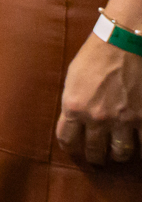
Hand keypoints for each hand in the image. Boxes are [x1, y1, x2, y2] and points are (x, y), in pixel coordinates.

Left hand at [55, 27, 141, 167]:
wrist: (123, 43)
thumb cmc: (95, 55)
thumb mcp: (73, 78)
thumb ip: (74, 101)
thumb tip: (74, 117)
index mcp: (74, 107)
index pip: (66, 138)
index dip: (70, 146)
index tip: (74, 147)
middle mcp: (97, 118)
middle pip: (94, 150)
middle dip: (95, 157)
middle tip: (97, 158)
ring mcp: (123, 120)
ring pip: (120, 152)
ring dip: (118, 155)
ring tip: (118, 155)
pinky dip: (141, 149)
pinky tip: (139, 149)